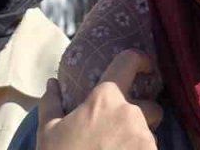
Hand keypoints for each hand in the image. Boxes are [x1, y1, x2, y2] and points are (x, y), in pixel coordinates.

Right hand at [37, 49, 160, 149]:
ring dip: (139, 140)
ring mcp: (145, 137)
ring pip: (151, 132)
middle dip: (142, 117)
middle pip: (149, 107)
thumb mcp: (48, 132)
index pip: (129, 61)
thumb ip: (51, 104)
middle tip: (120, 134)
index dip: (140, 59)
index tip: (146, 65)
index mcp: (105, 98)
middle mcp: (130, 112)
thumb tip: (52, 84)